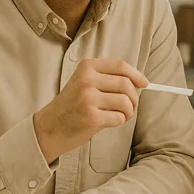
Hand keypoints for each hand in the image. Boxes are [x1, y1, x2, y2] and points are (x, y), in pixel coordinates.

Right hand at [33, 59, 149, 161]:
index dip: (137, 75)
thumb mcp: (85, 82)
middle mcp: (86, 80)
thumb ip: (108, 78)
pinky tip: (109, 122)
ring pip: (126, 101)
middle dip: (134, 98)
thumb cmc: (73, 105)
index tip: (144, 83)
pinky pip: (120, 117)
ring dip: (128, 111)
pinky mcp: (91, 117)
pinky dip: (120, 121)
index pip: (121, 65)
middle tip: (129, 106)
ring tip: (119, 115)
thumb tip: (141, 81)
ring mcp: (88, 99)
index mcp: (87, 67)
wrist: (49, 127)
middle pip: (126, 84)